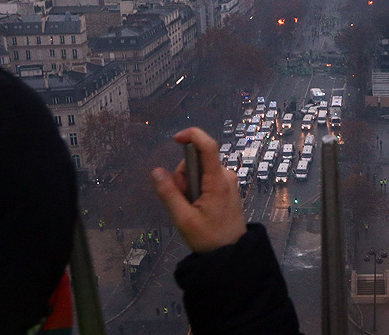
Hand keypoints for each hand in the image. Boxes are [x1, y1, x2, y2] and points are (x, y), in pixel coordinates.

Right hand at [151, 127, 246, 253]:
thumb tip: (156, 171)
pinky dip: (196, 189)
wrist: (232, 254)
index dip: (192, 135)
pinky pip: (205, 179)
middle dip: (183, 177)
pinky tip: (198, 208)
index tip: (176, 139)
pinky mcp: (226, 188)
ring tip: (192, 208)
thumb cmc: (209, 237)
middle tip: (184, 202)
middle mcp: (225, 175)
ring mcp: (227, 181)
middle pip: (196, 161)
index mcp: (217, 180)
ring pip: (199, 171)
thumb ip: (169, 193)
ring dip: (189, 185)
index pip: (208, 146)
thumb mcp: (183, 218)